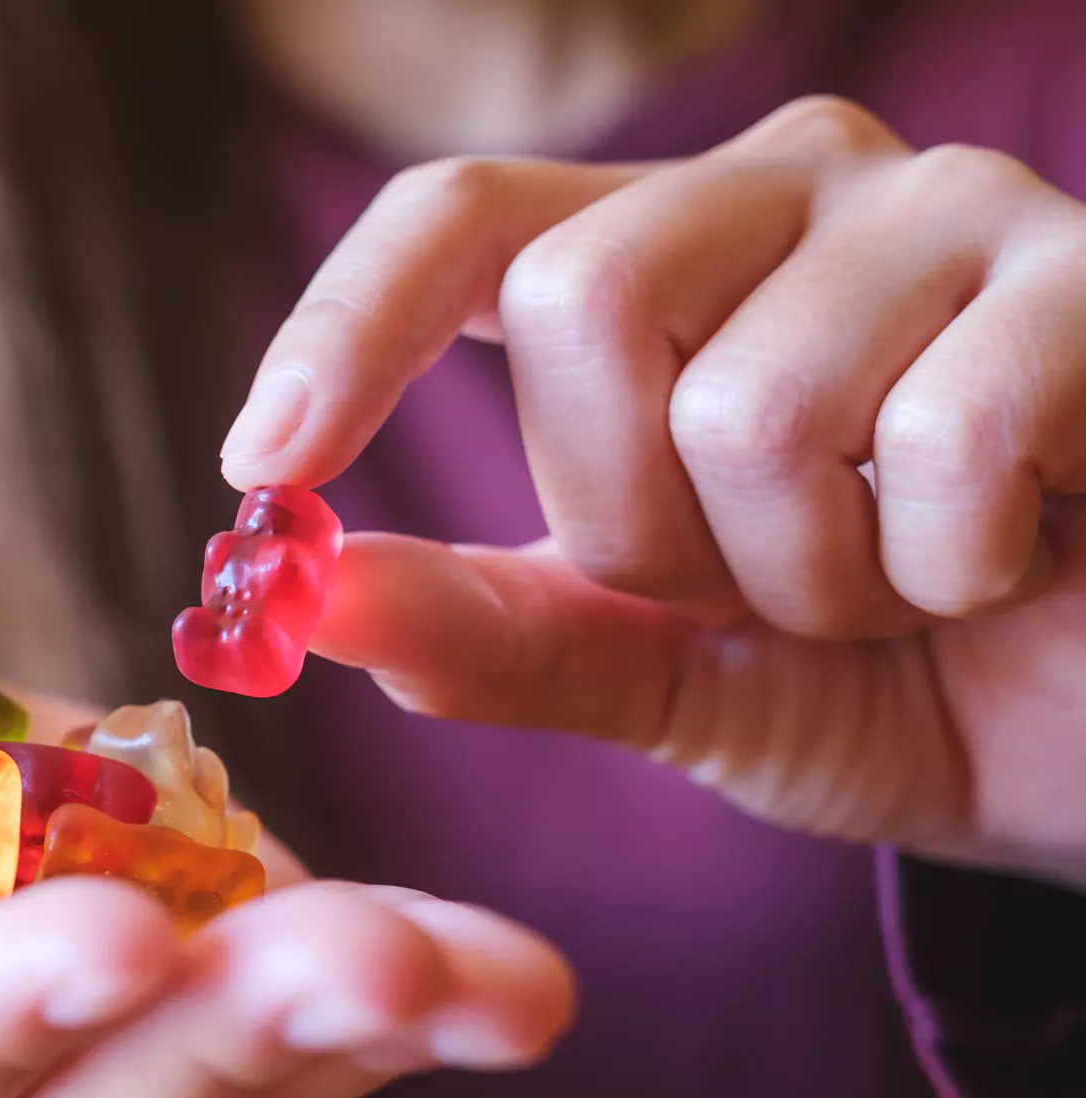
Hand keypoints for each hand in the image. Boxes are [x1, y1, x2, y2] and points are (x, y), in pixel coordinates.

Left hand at [225, 97, 1085, 888]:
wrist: (1084, 738)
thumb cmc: (874, 678)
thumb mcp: (653, 672)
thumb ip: (491, 635)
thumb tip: (306, 600)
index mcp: (656, 254)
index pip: (460, 214)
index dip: (349, 323)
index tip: (267, 459)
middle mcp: (787, 186)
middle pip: (583, 297)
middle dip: (641, 522)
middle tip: (751, 584)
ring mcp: (950, 209)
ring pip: (757, 403)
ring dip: (812, 579)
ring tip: (895, 581)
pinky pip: (946, 439)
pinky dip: (954, 569)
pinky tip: (1011, 557)